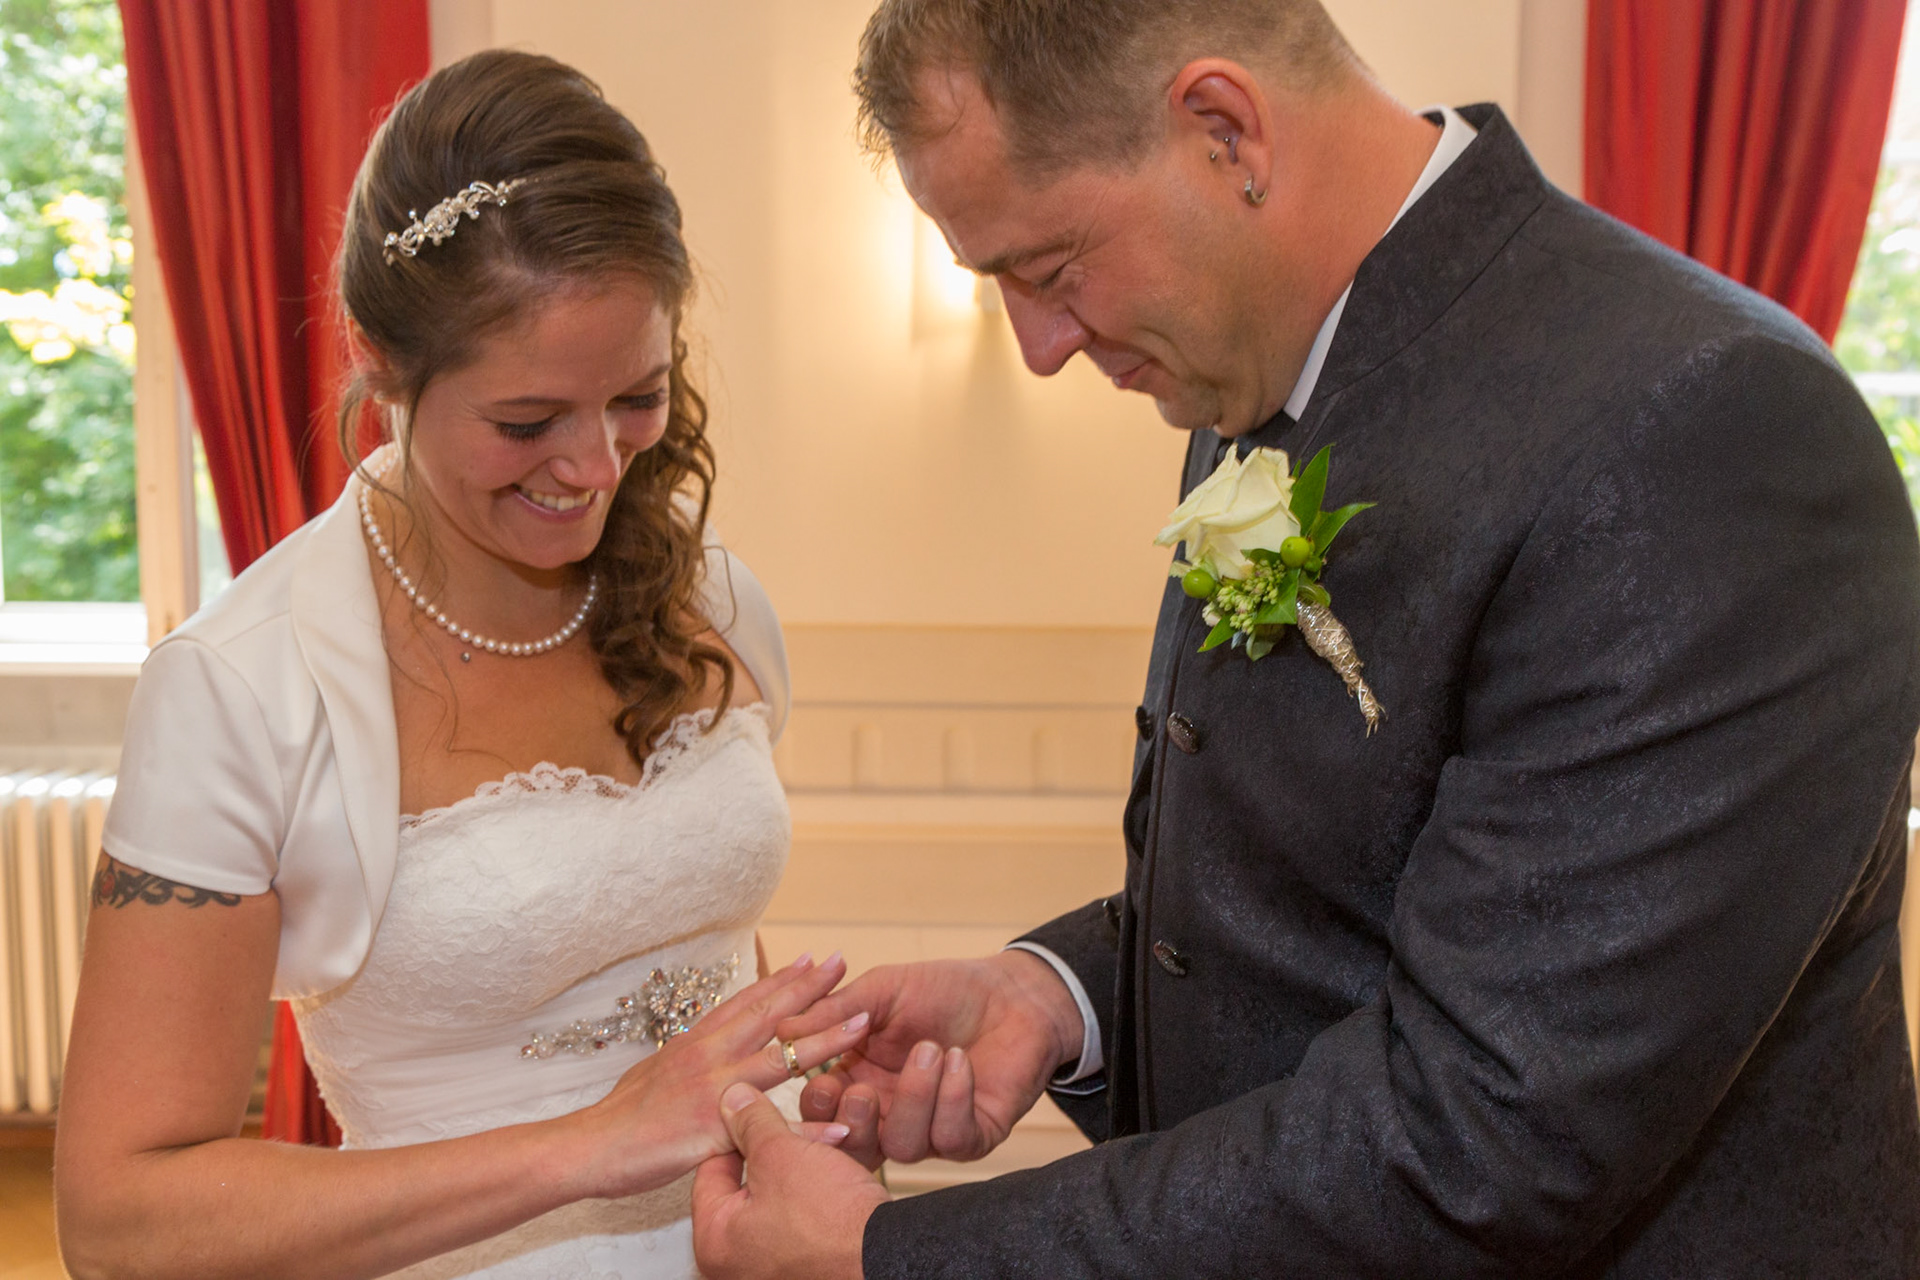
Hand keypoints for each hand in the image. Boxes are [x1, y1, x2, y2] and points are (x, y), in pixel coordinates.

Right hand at [560, 952, 869, 1197]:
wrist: (589, 1147)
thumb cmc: (622, 1114)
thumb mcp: (659, 1068)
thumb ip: (693, 1055)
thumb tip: (709, 1042)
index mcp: (697, 1042)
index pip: (747, 1001)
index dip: (782, 979)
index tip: (812, 960)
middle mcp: (709, 1056)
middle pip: (770, 1015)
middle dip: (811, 988)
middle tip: (845, 962)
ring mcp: (714, 1091)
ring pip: (781, 1061)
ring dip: (825, 1041)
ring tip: (863, 1025)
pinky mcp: (714, 1131)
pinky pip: (772, 1131)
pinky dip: (809, 1131)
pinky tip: (842, 1128)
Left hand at [693, 1082, 887, 1279]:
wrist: (888, 1258)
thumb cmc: (830, 1220)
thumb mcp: (781, 1154)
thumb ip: (751, 1123)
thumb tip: (731, 1099)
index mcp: (716, 1241)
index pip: (712, 1169)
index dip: (740, 1132)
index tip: (762, 1111)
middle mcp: (739, 1261)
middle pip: (750, 1181)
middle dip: (783, 1146)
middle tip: (807, 1129)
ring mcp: (775, 1266)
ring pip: (783, 1192)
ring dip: (807, 1161)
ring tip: (833, 1140)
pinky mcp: (810, 1263)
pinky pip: (807, 1213)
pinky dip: (821, 1187)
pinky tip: (843, 1166)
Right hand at [784, 951, 1081, 1164]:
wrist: (1012, 993)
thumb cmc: (944, 989)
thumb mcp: (883, 989)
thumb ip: (837, 1010)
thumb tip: (783, 1028)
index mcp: (858, 1079)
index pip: (823, 1110)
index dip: (818, 1106)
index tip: (823, 1081)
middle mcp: (890, 1113)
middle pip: (855, 1147)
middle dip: (855, 1125)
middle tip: (865, 1091)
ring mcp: (931, 1129)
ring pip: (903, 1147)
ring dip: (915, 1098)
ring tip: (932, 1050)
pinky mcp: (972, 1135)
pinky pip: (952, 1138)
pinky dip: (953, 1099)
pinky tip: (960, 1062)